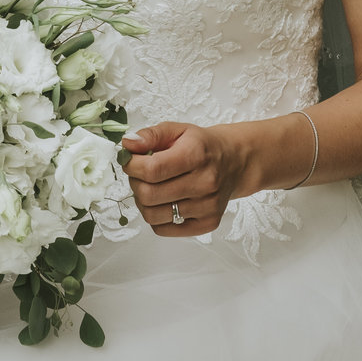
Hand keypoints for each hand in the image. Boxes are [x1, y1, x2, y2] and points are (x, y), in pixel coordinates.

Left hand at [121, 121, 244, 237]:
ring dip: (143, 202)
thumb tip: (128, 144)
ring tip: (150, 188)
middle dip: (135, 183)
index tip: (130, 161)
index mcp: (196, 155)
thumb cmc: (201, 146)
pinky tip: (162, 202)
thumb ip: (150, 135)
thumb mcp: (177, 130)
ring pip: (153, 215)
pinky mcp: (207, 224)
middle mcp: (205, 183)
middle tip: (139, 175)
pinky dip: (155, 218)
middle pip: (149, 195)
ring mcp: (207, 207)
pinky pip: (164, 230)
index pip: (152, 169)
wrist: (233, 162)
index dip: (132, 166)